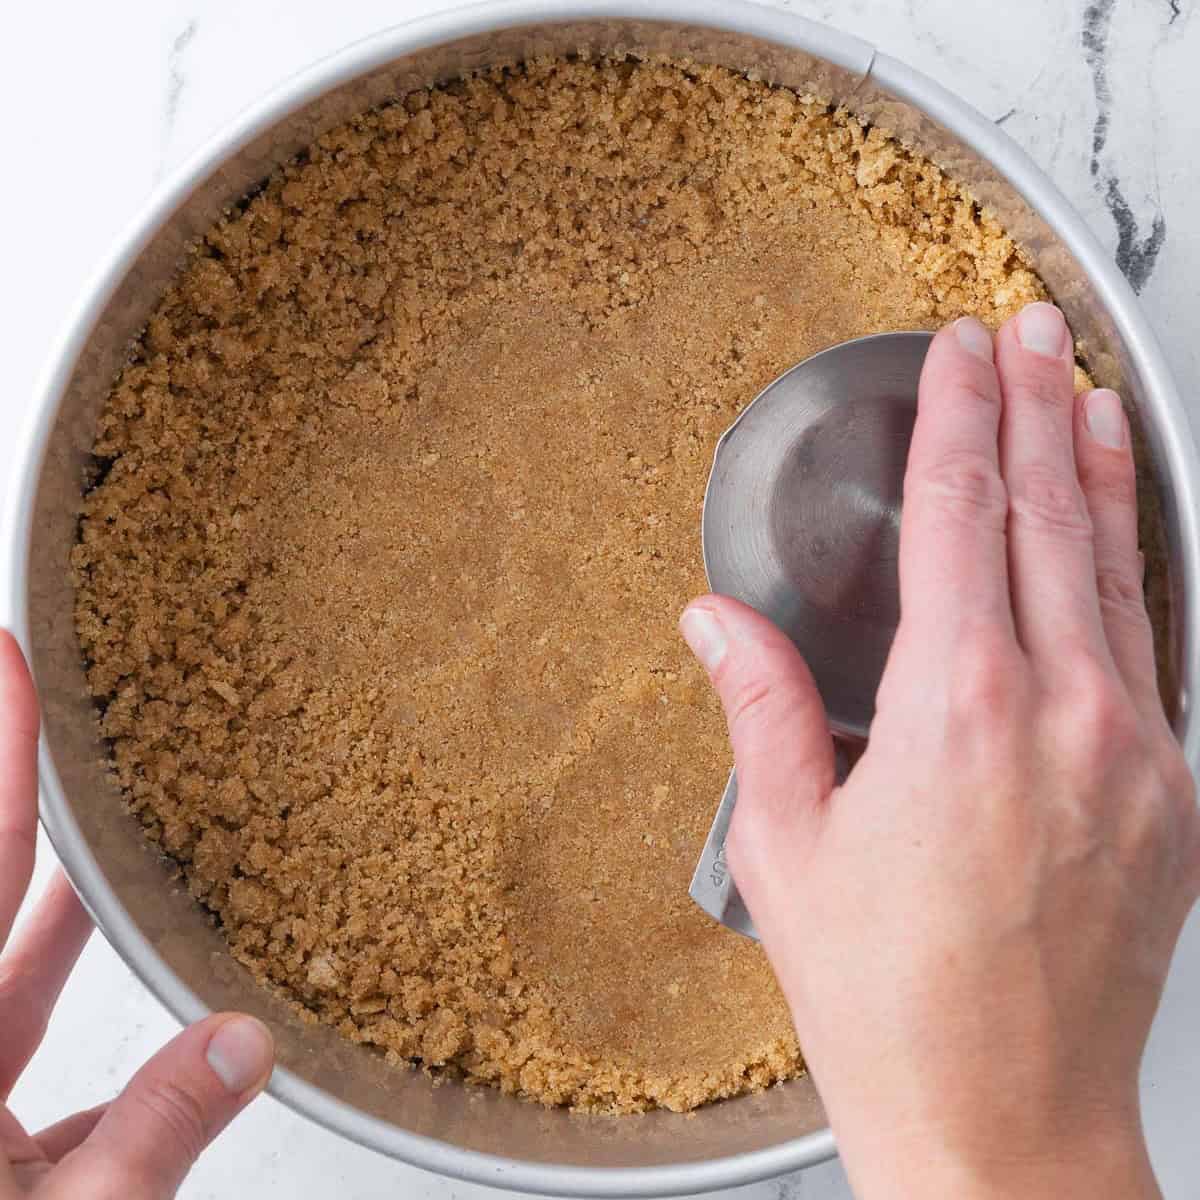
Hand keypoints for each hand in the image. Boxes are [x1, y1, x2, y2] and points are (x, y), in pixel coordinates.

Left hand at [0, 631, 274, 1197]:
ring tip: (118, 836)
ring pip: (19, 980)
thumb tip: (245, 1039)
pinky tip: (169, 1035)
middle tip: (61, 716)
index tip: (4, 652)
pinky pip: (50, 1067)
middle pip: (1, 909)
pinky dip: (106, 1041)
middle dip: (33, 812)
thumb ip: (153, 1134)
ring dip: (72, 917)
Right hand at [680, 302, 1198, 1198]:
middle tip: (1028, 330)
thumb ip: (761, 709)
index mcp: (955, 713)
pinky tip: (1121, 529)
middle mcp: (1061, 715)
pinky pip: (1154, 645)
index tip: (956, 352)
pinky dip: (1134, 564)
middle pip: (1048, 517)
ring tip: (1087, 392)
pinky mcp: (1172, 794)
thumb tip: (714, 620)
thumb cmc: (888, 997)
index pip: (960, 518)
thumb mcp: (789, 845)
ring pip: (1117, 568)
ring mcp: (1134, 752)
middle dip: (1033, 406)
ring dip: (1095, 468)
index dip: (956, 419)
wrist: (1004, 1120)